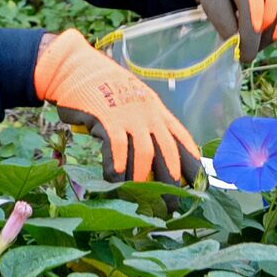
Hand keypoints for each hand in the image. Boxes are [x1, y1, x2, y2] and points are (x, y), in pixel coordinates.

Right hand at [34, 30, 201, 184]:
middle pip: (168, 152)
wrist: (77, 69)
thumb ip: (144, 123)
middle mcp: (148, 114)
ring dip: (141, 180)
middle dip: (171, 183)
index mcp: (157, 111)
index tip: (198, 185)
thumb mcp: (133, 101)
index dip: (193, 164)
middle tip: (170, 207)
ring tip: (138, 198)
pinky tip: (114, 182)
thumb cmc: (104, 89)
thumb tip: (150, 156)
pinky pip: (115, 148)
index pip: (183, 140)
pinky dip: (116, 167)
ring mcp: (128, 116)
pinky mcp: (106, 118)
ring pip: (144, 154)